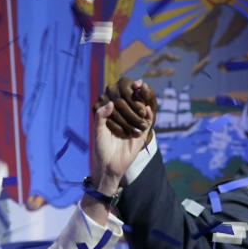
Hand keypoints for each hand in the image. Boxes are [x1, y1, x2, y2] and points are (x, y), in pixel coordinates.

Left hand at [91, 79, 155, 193]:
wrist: (108, 166)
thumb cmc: (101, 149)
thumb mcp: (98, 131)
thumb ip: (101, 116)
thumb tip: (111, 102)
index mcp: (115, 118)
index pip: (121, 102)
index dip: (125, 92)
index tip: (127, 82)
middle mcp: (125, 121)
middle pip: (133, 104)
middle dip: (136, 93)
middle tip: (138, 83)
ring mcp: (134, 128)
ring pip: (141, 112)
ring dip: (143, 101)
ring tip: (144, 90)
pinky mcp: (141, 136)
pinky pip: (147, 123)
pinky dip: (148, 115)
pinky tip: (147, 108)